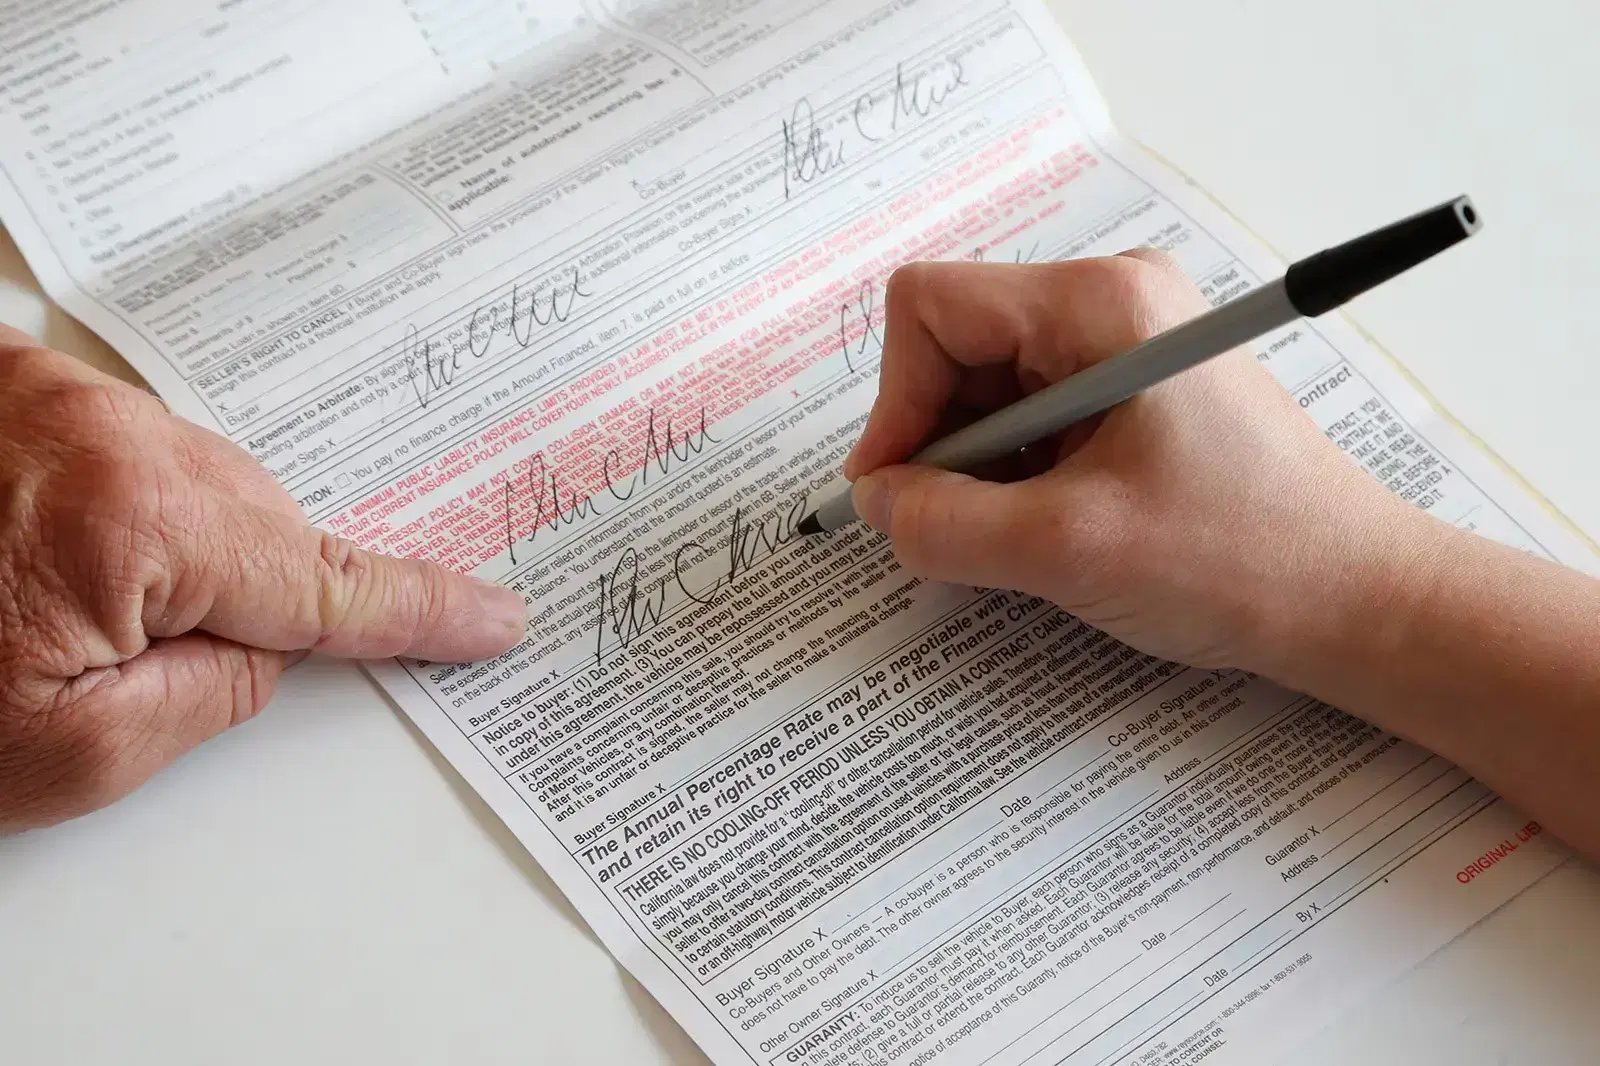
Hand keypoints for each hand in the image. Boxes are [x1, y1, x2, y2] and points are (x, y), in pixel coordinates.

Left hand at [0, 328, 524, 829]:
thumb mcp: (63, 754)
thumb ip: (211, 697)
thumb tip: (266, 645)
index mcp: (136, 516)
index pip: (328, 580)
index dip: (422, 609)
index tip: (488, 616)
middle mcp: (102, 425)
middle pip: (256, 518)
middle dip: (241, 590)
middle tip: (138, 663)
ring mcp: (47, 387)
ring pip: (187, 480)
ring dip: (164, 549)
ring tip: (45, 610)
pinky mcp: (10, 379)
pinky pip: (126, 443)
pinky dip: (118, 503)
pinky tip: (38, 551)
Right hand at [844, 251, 1408, 671]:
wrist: (1354, 600)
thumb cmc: (1237, 560)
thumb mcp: (1066, 548)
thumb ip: (944, 523)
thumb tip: (876, 504)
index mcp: (1099, 303)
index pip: (932, 306)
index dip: (896, 401)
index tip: (903, 491)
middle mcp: (1109, 302)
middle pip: (955, 345)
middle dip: (940, 442)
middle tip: (957, 529)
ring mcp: (1123, 345)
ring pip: (988, 388)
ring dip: (979, 468)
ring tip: (1022, 538)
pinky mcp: (1133, 392)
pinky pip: (1032, 417)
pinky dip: (1014, 476)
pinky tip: (1048, 529)